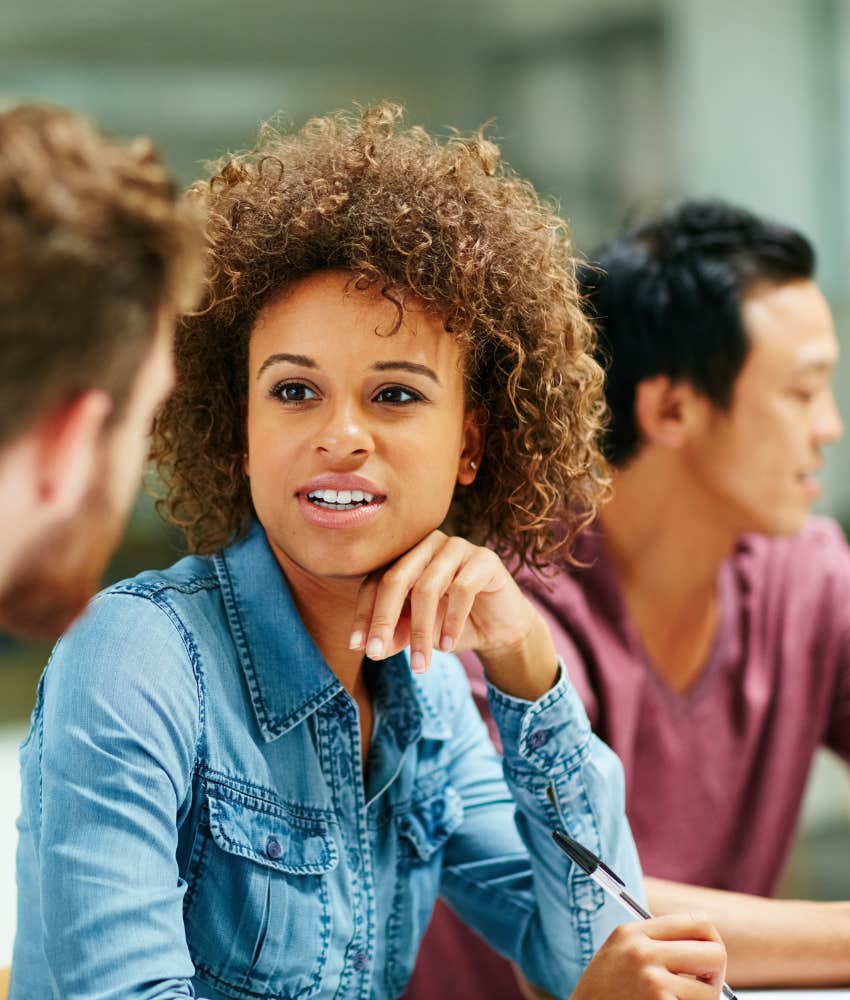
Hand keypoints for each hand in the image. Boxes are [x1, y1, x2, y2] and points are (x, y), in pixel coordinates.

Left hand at [348, 530, 556, 698]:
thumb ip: (395, 635)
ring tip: (420, 665)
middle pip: (396, 579)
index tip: (357, 646)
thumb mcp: (418, 634)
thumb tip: (372, 648)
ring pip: (427, 588)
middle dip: (383, 619)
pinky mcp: (485, 559)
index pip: (376, 581)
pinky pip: (462, 589)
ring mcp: (458, 547)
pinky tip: (447, 646)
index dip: (364, 613)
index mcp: (405, 556)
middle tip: (376, 654)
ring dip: (420, 631)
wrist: (501, 629)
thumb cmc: (452, 626)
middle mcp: (428, 545)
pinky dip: (451, 622)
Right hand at [570, 915, 727, 999]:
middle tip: (702, 987)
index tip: (706, 961)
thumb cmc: (603, 993)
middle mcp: (642, 952)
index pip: (698, 922)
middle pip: (715, 953)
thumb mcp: (620, 951)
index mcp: (633, 932)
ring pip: (710, 991)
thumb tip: (705, 946)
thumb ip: (655, 941)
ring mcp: (651, 982)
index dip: (712, 942)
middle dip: (715, 975)